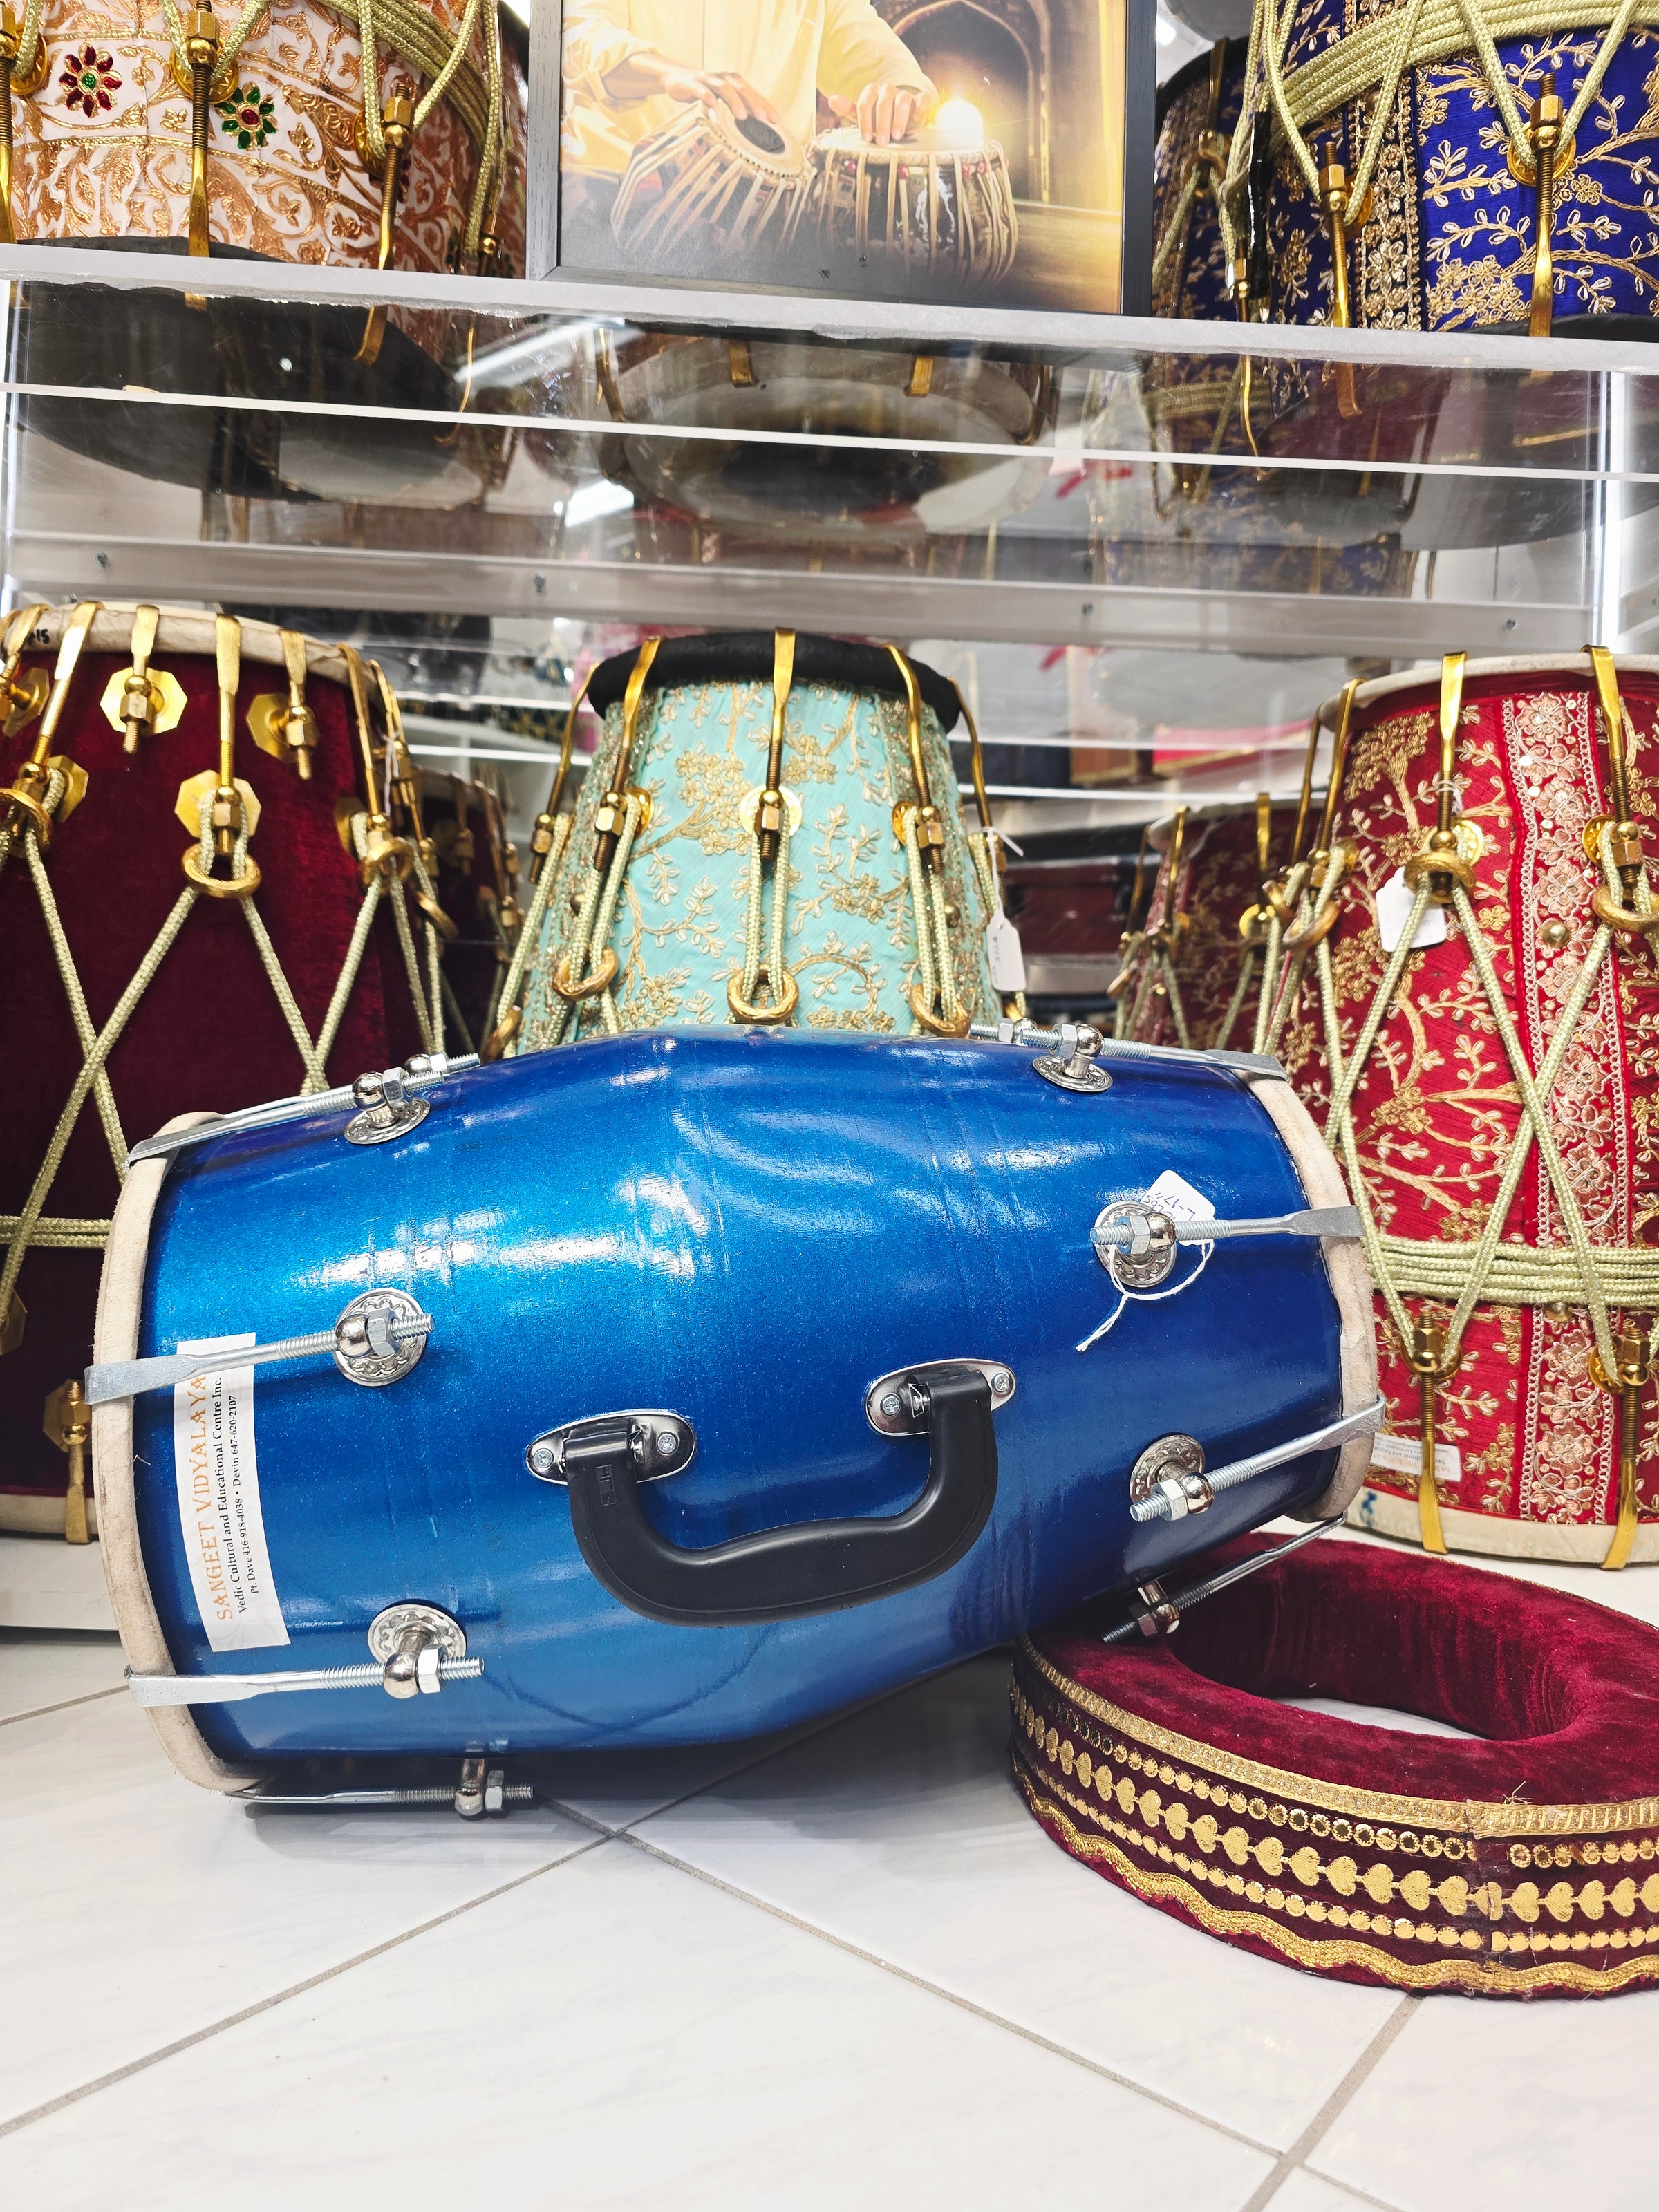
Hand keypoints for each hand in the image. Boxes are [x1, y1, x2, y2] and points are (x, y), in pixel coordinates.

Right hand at [604, 52, 780, 130]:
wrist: (677, 79)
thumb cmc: (705, 92)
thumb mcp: (723, 100)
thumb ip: (738, 108)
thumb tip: (757, 127)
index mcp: (734, 83)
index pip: (753, 94)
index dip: (765, 106)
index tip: (776, 121)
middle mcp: (724, 79)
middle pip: (742, 89)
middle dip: (754, 103)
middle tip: (763, 119)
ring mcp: (708, 80)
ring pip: (724, 88)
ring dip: (734, 101)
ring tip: (741, 117)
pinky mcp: (693, 84)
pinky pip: (701, 89)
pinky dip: (707, 96)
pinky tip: (712, 105)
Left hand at [826, 82, 925, 145]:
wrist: (901, 121)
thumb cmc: (879, 121)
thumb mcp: (863, 117)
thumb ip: (848, 109)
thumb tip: (831, 99)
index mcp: (872, 93)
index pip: (865, 102)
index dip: (865, 121)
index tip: (866, 138)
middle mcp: (888, 91)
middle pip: (883, 102)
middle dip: (882, 123)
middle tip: (881, 142)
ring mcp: (905, 94)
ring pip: (902, 100)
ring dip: (899, 119)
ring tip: (896, 136)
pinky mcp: (921, 101)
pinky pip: (923, 99)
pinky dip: (921, 106)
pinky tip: (918, 118)